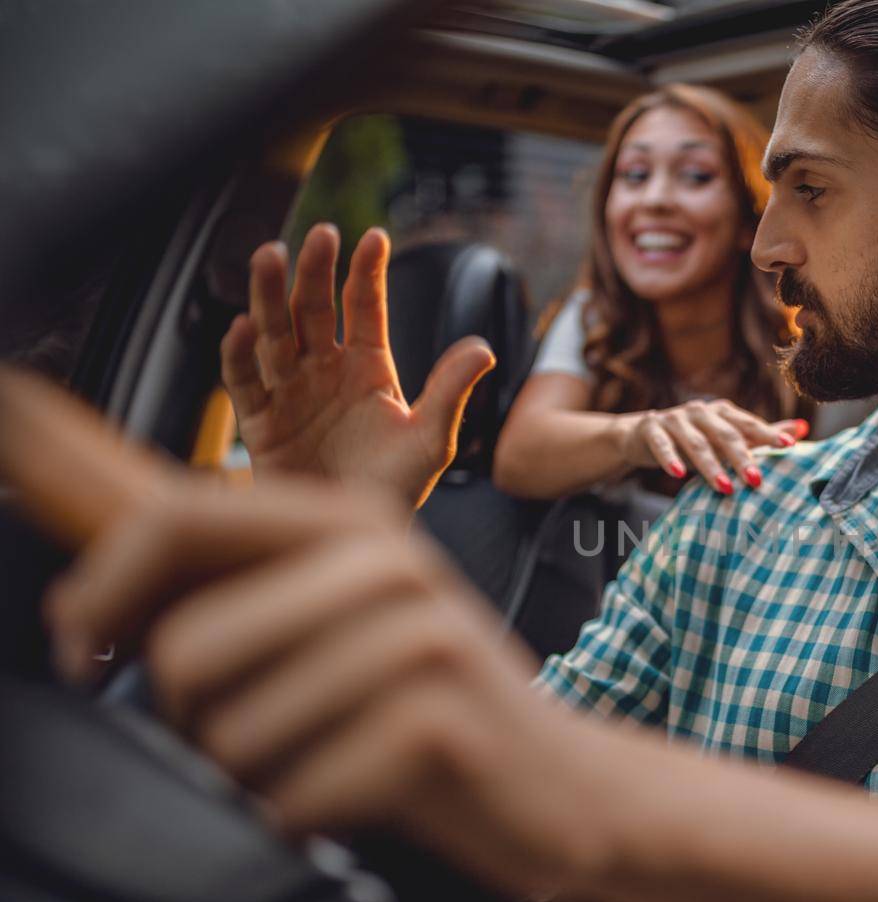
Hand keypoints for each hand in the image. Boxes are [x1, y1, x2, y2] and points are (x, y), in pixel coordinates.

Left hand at [45, 477, 595, 897]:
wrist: (565, 785)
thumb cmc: (434, 707)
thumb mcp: (345, 616)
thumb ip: (240, 582)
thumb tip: (91, 594)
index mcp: (352, 519)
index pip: (175, 518)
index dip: (100, 591)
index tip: (84, 650)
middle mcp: (389, 561)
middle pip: (186, 650)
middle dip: (196, 720)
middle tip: (260, 736)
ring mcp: (420, 639)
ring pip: (231, 734)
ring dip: (257, 775)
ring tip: (326, 762)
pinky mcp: (437, 724)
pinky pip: (289, 797)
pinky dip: (305, 819)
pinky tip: (362, 796)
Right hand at [221, 224, 495, 508]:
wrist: (355, 537)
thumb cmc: (395, 489)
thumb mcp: (431, 440)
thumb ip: (450, 391)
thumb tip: (483, 347)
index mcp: (369, 368)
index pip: (365, 308)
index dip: (367, 273)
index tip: (373, 237)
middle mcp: (325, 371)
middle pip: (315, 309)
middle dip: (316, 272)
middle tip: (320, 234)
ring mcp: (291, 393)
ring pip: (275, 333)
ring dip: (270, 295)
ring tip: (269, 256)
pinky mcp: (261, 423)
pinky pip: (244, 382)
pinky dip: (240, 355)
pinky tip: (245, 327)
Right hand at [619, 399, 808, 493]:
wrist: (643, 434)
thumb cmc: (694, 437)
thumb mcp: (726, 436)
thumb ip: (762, 434)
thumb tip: (803, 429)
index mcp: (722, 412)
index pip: (749, 424)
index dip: (768, 435)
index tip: (789, 448)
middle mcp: (701, 411)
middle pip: (725, 435)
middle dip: (742, 458)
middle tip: (757, 480)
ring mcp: (674, 418)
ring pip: (696, 443)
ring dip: (710, 466)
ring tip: (725, 488)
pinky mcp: (651, 429)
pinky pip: (662, 445)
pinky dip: (670, 458)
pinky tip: (678, 474)